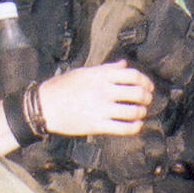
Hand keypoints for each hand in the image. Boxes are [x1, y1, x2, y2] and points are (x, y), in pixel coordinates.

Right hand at [37, 60, 155, 135]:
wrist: (44, 106)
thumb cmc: (62, 87)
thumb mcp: (84, 72)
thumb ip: (106, 69)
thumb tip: (124, 64)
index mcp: (101, 75)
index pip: (133, 75)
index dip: (145, 81)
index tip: (148, 86)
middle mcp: (104, 91)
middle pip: (137, 93)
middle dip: (147, 97)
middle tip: (147, 100)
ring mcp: (101, 108)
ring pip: (133, 111)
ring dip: (142, 112)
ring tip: (141, 112)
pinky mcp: (97, 125)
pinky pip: (123, 128)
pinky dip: (135, 127)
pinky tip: (136, 125)